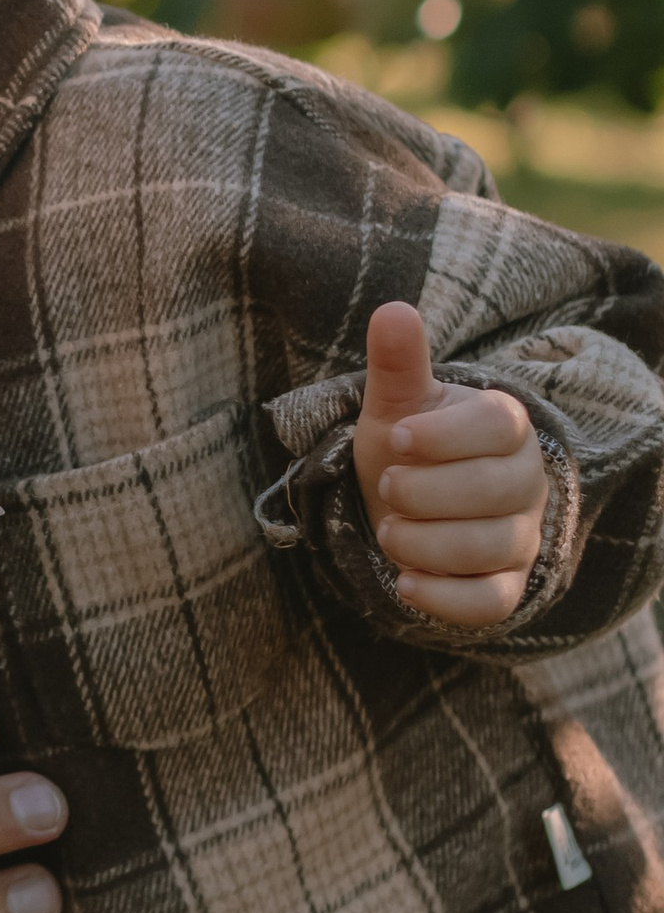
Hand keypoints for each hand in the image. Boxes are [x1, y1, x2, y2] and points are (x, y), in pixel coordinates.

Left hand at [352, 300, 547, 625]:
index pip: (501, 426)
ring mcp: (521, 535)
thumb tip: (393, 310)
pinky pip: (492, 602)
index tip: (397, 438)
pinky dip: (444, 598)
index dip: (444, 436)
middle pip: (494, 491)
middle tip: (386, 485)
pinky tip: (404, 582)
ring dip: (423, 543)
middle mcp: (525, 481)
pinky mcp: (506, 584)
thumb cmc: (407, 445)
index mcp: (506, 426)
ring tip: (388, 529)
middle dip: (424, 493)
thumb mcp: (396, 403)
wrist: (405, 502)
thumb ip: (397, 362)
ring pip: (488, 548)